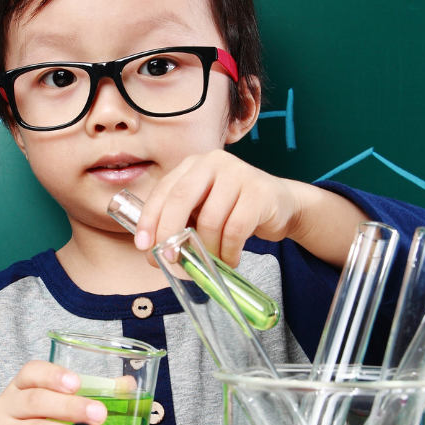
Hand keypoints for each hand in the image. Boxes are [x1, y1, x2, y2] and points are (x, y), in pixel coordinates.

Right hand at [0, 361, 110, 424]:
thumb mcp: (51, 407)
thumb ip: (87, 394)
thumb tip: (126, 385)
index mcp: (20, 388)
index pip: (31, 372)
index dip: (53, 375)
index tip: (76, 382)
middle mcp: (8, 408)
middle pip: (36, 401)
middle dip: (71, 407)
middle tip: (100, 414)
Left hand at [132, 151, 364, 268]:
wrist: (281, 204)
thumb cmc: (234, 209)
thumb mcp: (203, 209)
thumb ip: (180, 222)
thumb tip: (154, 253)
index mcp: (192, 165)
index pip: (163, 191)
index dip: (150, 219)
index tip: (143, 246)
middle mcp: (213, 163)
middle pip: (181, 199)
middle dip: (170, 233)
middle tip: (170, 259)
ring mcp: (238, 173)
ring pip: (210, 220)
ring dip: (206, 249)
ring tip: (211, 261)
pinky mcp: (259, 192)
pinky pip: (235, 230)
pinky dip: (228, 252)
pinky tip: (230, 260)